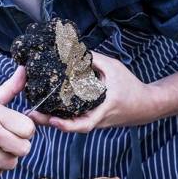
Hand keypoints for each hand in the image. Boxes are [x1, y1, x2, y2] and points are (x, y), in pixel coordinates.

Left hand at [27, 52, 161, 132]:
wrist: (147, 105)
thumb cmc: (130, 86)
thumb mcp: (113, 68)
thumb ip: (93, 60)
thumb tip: (71, 51)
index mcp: (102, 110)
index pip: (83, 124)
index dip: (66, 125)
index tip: (52, 120)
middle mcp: (96, 120)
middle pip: (70, 127)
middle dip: (50, 122)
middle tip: (31, 113)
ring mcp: (94, 122)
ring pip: (71, 124)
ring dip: (52, 119)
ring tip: (33, 111)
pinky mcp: (93, 120)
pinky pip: (75, 120)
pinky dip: (62, 116)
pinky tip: (47, 108)